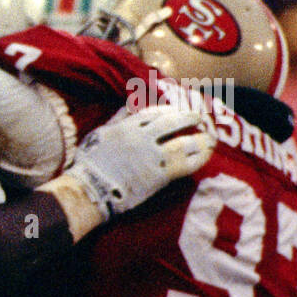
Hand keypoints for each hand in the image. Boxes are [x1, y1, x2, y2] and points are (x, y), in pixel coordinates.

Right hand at [65, 103, 215, 220]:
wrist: (89, 189)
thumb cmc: (88, 164)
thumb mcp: (99, 134)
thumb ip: (117, 120)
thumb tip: (129, 107)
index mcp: (127, 126)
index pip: (154, 112)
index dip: (170, 111)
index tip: (178, 112)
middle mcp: (142, 137)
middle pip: (173, 122)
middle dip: (189, 118)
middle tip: (199, 118)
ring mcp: (152, 155)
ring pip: (183, 142)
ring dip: (199, 139)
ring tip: (209, 139)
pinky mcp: (158, 174)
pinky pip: (185, 163)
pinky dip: (199, 158)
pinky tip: (206, 155)